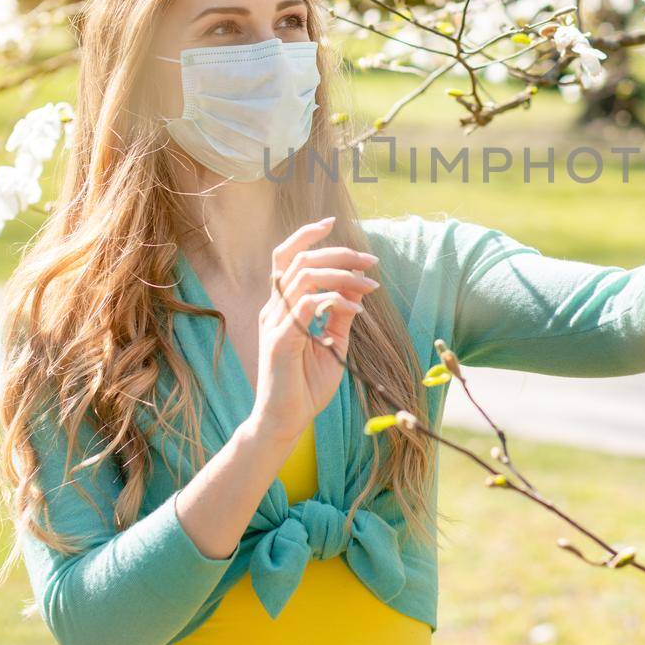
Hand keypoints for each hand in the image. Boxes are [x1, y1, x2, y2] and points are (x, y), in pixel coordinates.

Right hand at [252, 216, 380, 439]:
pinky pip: (309, 306)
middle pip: (300, 260)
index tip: (332, 223)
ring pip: (305, 277)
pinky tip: (357, 311)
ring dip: (342, 275)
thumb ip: (340, 314)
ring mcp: (274, 323)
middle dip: (339, 254)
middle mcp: (273, 309)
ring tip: (369, 285)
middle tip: (370, 261)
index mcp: (281, 306)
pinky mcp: (280, 341)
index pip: (285, 257)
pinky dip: (337, 302)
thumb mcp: (332, 342)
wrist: (285, 421)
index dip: (306, 235)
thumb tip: (357, 287)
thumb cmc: (305, 384)